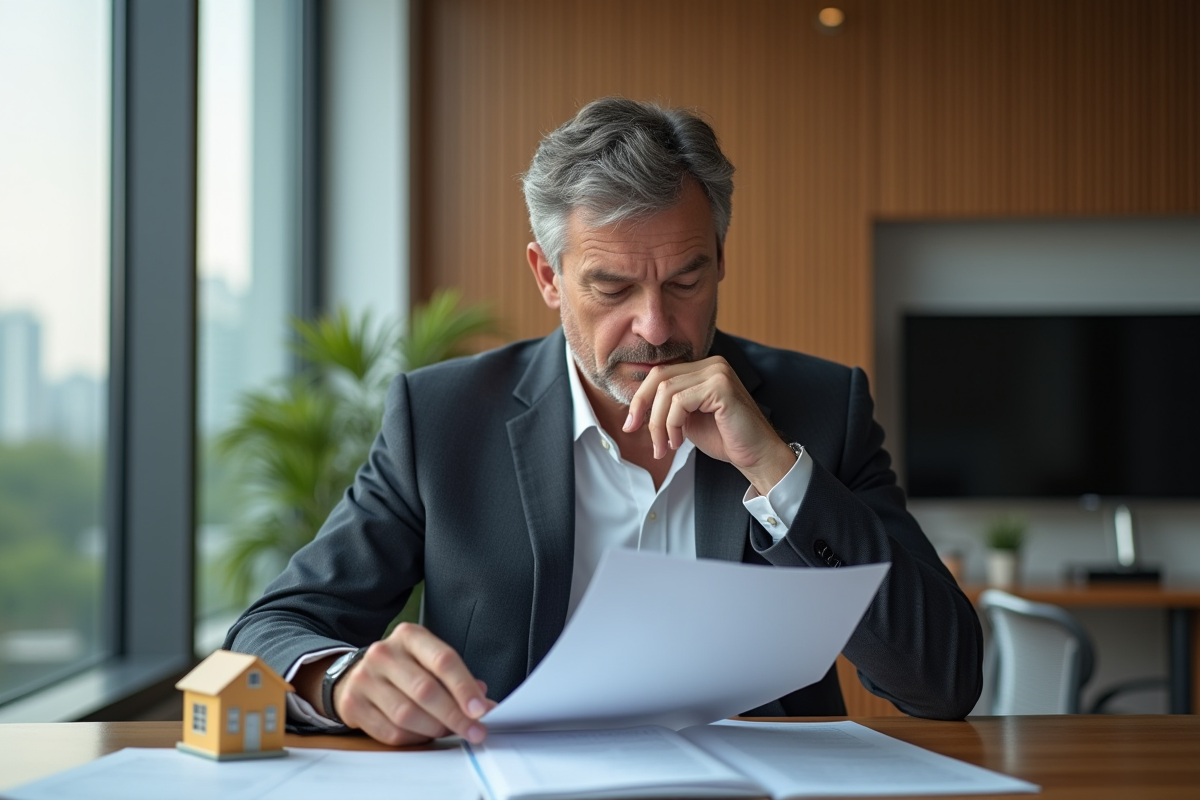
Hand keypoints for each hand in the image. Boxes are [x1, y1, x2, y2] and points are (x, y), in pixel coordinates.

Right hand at [331, 623, 495, 745]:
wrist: (357, 674)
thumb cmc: (404, 668)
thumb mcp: (430, 661)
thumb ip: (457, 680)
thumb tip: (484, 704)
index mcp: (409, 636)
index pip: (443, 660)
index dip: (464, 688)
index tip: (481, 710)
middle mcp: (384, 653)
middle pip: (425, 690)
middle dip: (454, 716)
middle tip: (474, 731)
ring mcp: (364, 678)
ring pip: (407, 714)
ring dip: (434, 729)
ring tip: (448, 731)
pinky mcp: (353, 705)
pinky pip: (390, 732)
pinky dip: (413, 738)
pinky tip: (424, 735)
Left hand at [622, 356, 795, 494]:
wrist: (756, 456)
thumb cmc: (724, 439)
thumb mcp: (687, 419)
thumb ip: (667, 406)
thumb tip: (635, 405)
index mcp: (704, 367)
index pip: (661, 373)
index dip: (640, 398)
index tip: (630, 423)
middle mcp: (712, 364)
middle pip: (659, 377)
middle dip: (642, 407)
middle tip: (633, 431)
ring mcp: (718, 372)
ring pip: (666, 392)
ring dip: (658, 424)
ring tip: (665, 446)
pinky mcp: (721, 387)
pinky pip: (680, 403)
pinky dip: (672, 425)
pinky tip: (679, 442)